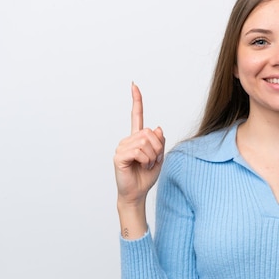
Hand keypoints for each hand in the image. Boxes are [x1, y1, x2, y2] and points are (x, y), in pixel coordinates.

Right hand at [114, 82, 165, 207]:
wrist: (137, 193)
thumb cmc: (146, 176)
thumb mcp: (159, 157)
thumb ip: (159, 142)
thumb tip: (156, 128)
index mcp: (137, 139)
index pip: (136, 116)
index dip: (137, 101)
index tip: (134, 85)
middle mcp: (128, 140)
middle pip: (148, 132)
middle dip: (157, 148)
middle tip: (152, 161)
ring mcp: (122, 147)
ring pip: (145, 142)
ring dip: (152, 156)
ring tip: (145, 165)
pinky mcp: (119, 156)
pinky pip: (139, 151)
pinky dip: (146, 160)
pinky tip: (140, 166)